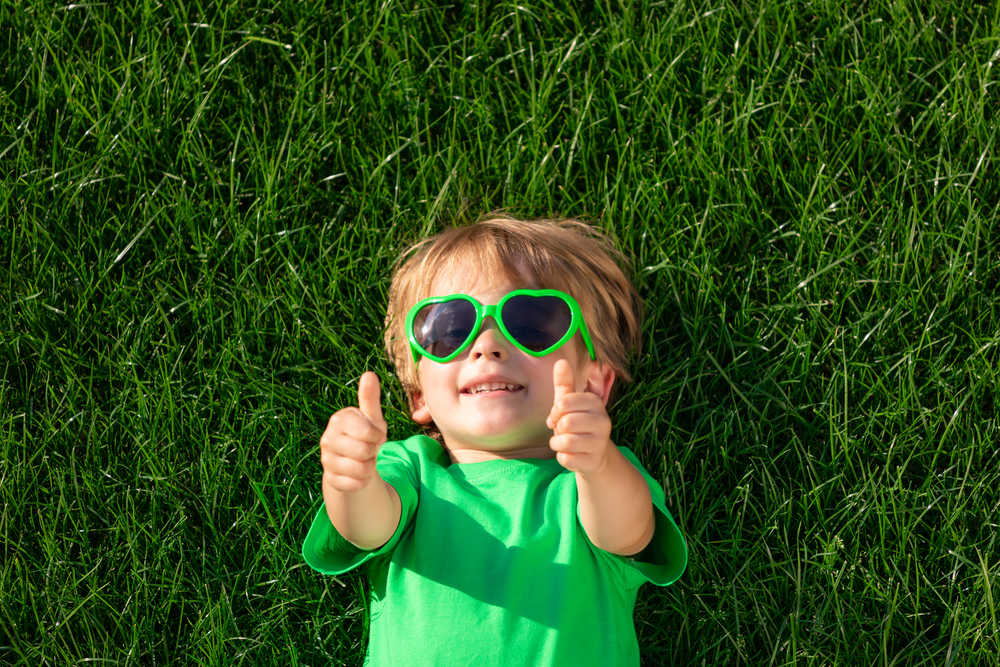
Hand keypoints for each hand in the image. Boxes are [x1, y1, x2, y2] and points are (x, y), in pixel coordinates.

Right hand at [320, 372, 387, 492]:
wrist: (350, 462)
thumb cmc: (364, 435)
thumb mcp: (371, 417)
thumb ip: (370, 398)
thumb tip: (369, 374)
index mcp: (339, 420)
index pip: (369, 432)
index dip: (379, 436)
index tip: (375, 435)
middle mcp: (328, 438)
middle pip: (365, 451)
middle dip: (374, 452)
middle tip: (369, 449)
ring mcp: (327, 460)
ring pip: (361, 469)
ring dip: (371, 467)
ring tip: (365, 461)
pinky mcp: (330, 479)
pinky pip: (356, 484)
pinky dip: (363, 481)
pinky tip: (359, 474)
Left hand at [546, 359, 612, 475]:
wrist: (594, 455)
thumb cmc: (578, 425)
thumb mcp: (570, 403)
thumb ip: (565, 383)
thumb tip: (560, 361)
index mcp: (595, 403)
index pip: (564, 402)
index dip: (555, 410)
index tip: (558, 415)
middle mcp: (603, 421)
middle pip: (565, 422)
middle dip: (557, 428)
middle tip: (563, 430)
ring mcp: (600, 443)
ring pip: (564, 441)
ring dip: (557, 443)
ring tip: (565, 442)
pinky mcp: (593, 461)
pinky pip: (565, 458)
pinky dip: (562, 456)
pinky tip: (572, 454)